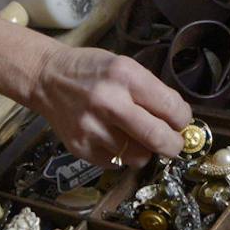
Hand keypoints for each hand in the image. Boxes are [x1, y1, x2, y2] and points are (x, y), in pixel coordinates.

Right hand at [28, 43, 191, 167]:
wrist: (46, 79)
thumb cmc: (90, 70)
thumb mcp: (123, 65)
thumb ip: (150, 90)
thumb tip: (178, 119)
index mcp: (125, 76)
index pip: (170, 107)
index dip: (183, 119)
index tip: (181, 121)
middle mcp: (109, 103)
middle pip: (158, 138)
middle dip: (174, 144)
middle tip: (174, 142)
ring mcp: (92, 128)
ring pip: (139, 157)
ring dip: (146, 151)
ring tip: (138, 138)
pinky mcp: (81, 148)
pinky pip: (117, 163)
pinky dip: (123, 155)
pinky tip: (115, 139)